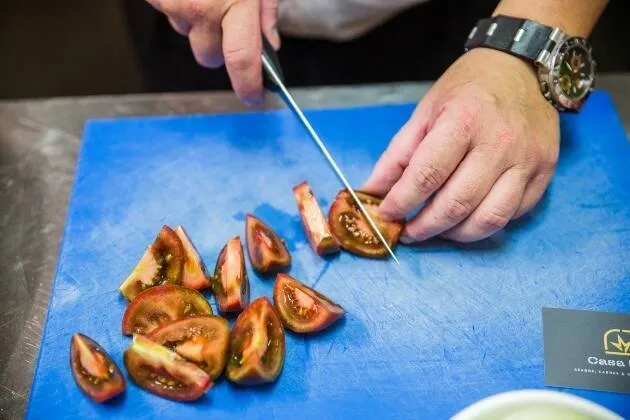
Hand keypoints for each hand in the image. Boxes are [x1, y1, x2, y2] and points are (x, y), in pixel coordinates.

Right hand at [146, 0, 279, 104]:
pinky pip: (169, 14)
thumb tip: (270, 43)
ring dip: (197, 23)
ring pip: (187, 33)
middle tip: (228, 20)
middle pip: (209, 57)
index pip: (242, 59)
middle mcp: (200, 8)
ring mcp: (173, 4)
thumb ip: (266, 9)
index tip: (254, 96)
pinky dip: (179, 5)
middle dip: (220, 48)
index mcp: (235, 1)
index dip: (248, 85)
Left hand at [362, 48, 559, 242]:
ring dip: (456, 235)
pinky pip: (514, 214)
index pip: (427, 175)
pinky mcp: (545, 173)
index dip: (402, 202)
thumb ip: (398, 156)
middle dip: (425, 227)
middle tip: (409, 232)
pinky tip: (468, 218)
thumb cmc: (467, 89)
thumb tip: (372, 192)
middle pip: (457, 204)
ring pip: (489, 219)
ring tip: (437, 230)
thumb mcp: (425, 113)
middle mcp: (499, 143)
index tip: (386, 215)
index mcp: (463, 121)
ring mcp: (527, 160)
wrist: (522, 68)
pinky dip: (486, 225)